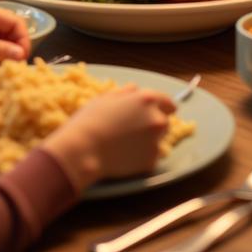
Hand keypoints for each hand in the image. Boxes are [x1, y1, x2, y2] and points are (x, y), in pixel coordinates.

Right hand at [41, 85, 175, 190]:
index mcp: (147, 99)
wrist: (83, 149)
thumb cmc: (91, 120)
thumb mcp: (106, 98)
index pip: (168, 103)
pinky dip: (141, 158)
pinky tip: (124, 156)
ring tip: (126, 144)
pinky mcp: (150, 161)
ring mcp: (156, 141)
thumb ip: (126, 93)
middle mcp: (156, 119)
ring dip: (148, 141)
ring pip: (158, 141)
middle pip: (164, 122)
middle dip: (152, 125)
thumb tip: (135, 90)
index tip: (157, 113)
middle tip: (133, 131)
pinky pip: (149, 158)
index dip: (162, 108)